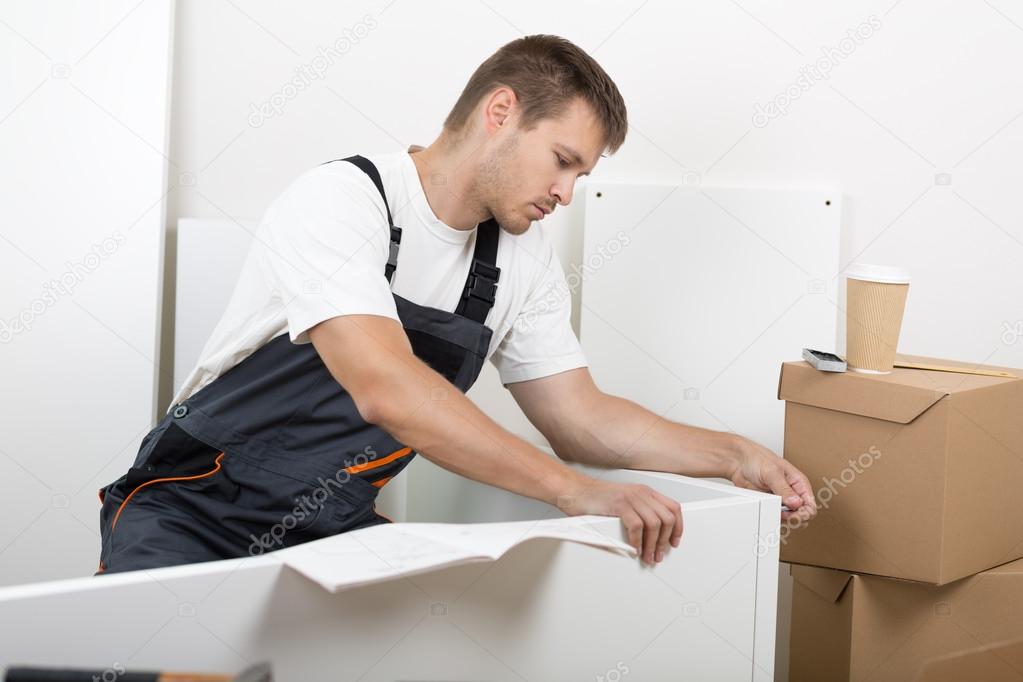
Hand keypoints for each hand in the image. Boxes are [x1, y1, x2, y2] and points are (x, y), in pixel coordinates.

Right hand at [559, 478, 682, 565]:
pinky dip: (638, 541)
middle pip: (667, 518)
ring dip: (652, 544)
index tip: (674, 542)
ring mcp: (631, 498)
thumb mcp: (624, 503)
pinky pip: (637, 526)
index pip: (673, 508)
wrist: (575, 491)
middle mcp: (641, 493)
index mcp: (645, 492)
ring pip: (655, 524)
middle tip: (658, 555)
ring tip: (647, 556)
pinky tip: (634, 549)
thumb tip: (651, 537)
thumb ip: (639, 513)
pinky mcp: (619, 504)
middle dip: (665, 541)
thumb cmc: (596, 500)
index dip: (678, 527)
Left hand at [726, 437, 817, 523]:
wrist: (738, 462)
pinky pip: (776, 516)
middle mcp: (792, 492)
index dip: (805, 513)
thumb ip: (784, 489)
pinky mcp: (770, 503)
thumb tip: (796, 503)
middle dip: (795, 518)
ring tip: (774, 511)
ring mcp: (781, 499)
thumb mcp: (772, 472)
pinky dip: (772, 517)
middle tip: (783, 515)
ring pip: (789, 518)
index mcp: (799, 483)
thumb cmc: (757, 459)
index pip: (810, 505)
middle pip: (802, 515)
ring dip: (783, 519)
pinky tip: (768, 511)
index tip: (795, 515)